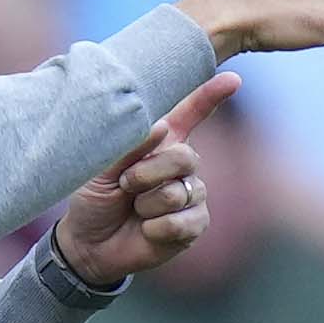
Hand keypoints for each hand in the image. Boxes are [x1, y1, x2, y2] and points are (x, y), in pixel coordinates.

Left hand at [55, 74, 238, 284]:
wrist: (90, 242)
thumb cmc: (95, 198)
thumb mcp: (102, 166)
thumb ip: (128, 146)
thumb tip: (160, 128)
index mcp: (161, 142)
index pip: (191, 113)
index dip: (211, 96)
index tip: (233, 79)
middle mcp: (181, 166)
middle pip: (185, 157)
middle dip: (148, 173)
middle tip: (126, 186)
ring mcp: (191, 196)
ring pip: (179, 193)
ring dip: (148, 204)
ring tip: (134, 210)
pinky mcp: (193, 225)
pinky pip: (183, 222)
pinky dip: (157, 228)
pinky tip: (147, 230)